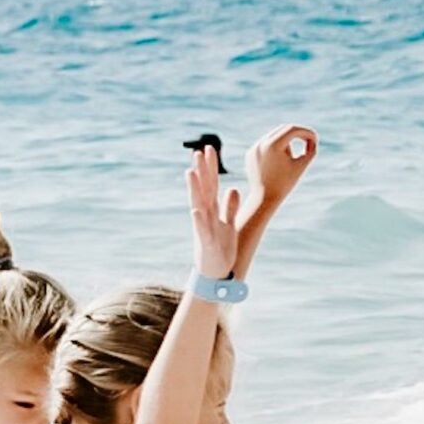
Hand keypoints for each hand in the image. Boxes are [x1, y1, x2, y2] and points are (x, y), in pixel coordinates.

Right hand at [187, 144, 241, 279]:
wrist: (215, 274)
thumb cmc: (221, 248)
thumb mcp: (229, 225)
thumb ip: (230, 207)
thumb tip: (233, 188)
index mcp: (212, 211)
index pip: (212, 184)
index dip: (211, 167)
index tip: (210, 149)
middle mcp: (206, 216)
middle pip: (204, 189)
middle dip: (201, 171)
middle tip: (197, 151)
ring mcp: (204, 228)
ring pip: (199, 205)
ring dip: (194, 189)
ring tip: (190, 173)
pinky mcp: (206, 242)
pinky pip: (202, 230)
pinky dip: (198, 220)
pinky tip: (195, 210)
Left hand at [246, 124, 317, 209]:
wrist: (264, 200)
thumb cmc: (284, 184)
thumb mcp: (301, 166)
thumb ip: (310, 150)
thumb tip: (312, 139)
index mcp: (273, 145)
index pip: (292, 129)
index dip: (305, 132)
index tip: (314, 138)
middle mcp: (261, 143)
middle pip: (283, 129)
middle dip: (296, 134)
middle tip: (307, 141)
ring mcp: (254, 148)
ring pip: (274, 137)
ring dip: (285, 144)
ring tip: (285, 165)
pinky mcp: (250, 154)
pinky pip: (265, 145)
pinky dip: (274, 149)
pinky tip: (275, 167)